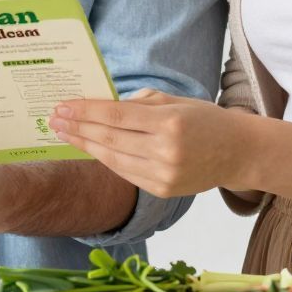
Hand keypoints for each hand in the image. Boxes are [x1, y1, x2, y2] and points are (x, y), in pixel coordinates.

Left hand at [48, 90, 253, 198]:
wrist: (238, 153)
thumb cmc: (205, 120)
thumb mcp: (176, 101)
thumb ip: (139, 103)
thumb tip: (101, 105)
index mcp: (170, 122)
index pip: (116, 116)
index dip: (85, 111)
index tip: (62, 106)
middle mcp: (166, 151)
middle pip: (109, 138)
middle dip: (78, 128)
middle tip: (53, 119)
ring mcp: (164, 174)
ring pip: (113, 159)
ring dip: (85, 146)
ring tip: (64, 134)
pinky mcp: (162, 190)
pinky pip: (125, 173)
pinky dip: (105, 160)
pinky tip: (89, 148)